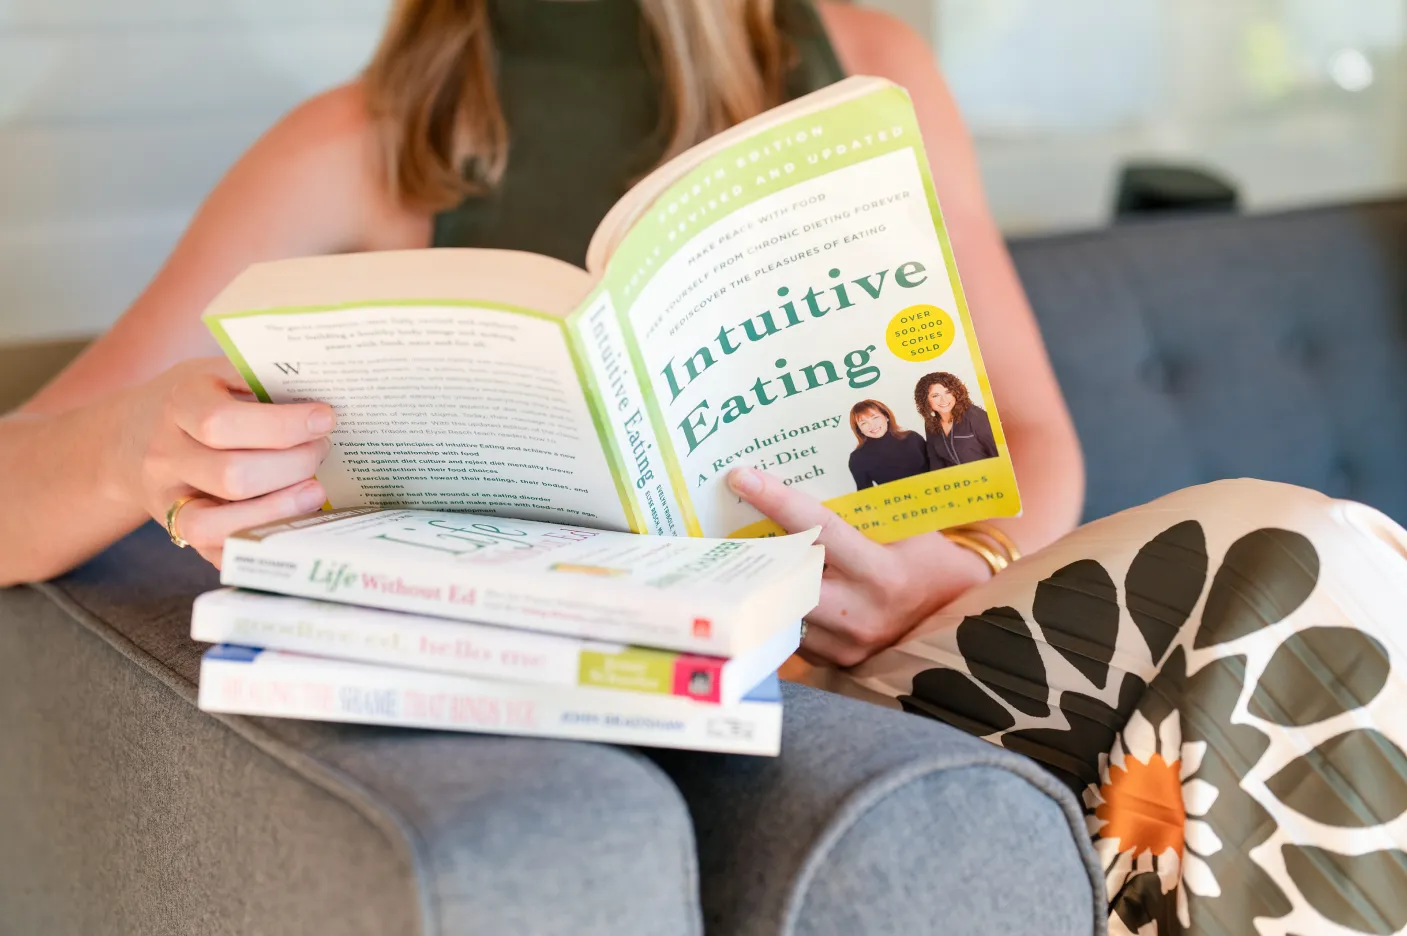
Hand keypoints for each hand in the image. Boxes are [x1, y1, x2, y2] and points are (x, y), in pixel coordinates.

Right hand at [110, 357, 334, 567]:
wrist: (133, 436)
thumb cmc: (198, 400)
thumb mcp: (220, 372)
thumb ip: (262, 379)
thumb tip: (325, 394)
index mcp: (178, 405)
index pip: (224, 422)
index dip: (284, 424)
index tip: (325, 419)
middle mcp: (165, 457)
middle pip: (232, 475)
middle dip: (293, 465)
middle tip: (321, 450)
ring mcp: (167, 500)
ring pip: (216, 524)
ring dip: (278, 510)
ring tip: (316, 491)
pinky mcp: (180, 534)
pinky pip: (217, 554)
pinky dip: (259, 543)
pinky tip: (295, 522)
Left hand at [727, 467, 990, 667]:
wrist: (961, 614)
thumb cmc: (934, 560)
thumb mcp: (911, 529)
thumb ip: (864, 512)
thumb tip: (808, 469)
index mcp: (882, 575)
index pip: (819, 531)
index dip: (778, 501)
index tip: (742, 477)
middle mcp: (860, 615)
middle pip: (785, 577)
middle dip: (755, 550)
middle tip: (723, 520)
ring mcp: (846, 645)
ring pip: (783, 607)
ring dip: (763, 579)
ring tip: (740, 550)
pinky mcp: (836, 663)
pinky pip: (794, 630)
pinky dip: (781, 604)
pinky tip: (770, 583)